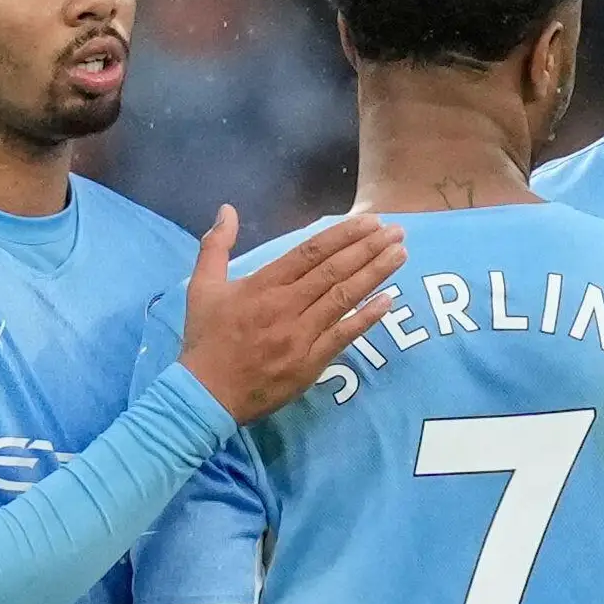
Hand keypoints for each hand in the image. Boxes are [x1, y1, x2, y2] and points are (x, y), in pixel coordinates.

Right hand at [178, 205, 405, 422]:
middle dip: (369, 248)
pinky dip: (367, 318)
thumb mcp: (202, 287)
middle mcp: (286, 306)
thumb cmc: (207, 339)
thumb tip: (228, 209)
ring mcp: (301, 335)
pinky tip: (388, 300)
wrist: (206, 395)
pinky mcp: (310, 363)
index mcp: (263, 285)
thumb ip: (216, 246)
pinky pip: (344, 336)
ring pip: (343, 298)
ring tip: (400, 255)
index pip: (311, 253)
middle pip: (334, 271)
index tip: (370, 222)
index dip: (343, 235)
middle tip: (398, 232)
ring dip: (375, 274)